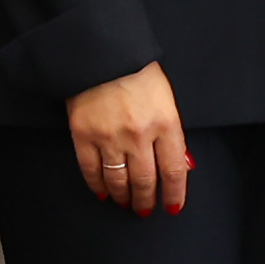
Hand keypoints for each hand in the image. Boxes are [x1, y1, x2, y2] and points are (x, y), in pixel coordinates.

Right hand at [68, 62, 190, 214]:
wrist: (102, 54)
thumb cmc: (139, 74)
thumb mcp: (167, 100)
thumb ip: (172, 134)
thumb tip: (180, 165)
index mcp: (166, 124)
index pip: (174, 170)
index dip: (174, 194)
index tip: (172, 207)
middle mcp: (139, 135)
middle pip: (145, 180)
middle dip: (146, 200)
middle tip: (145, 209)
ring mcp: (110, 137)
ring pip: (118, 180)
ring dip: (123, 196)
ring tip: (126, 203)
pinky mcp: (83, 135)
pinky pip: (91, 170)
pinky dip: (97, 185)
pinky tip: (103, 192)